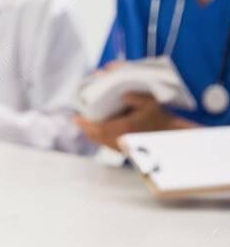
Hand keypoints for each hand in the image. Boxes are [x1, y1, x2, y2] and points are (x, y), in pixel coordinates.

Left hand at [74, 93, 189, 150]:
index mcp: (124, 129)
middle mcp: (121, 140)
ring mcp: (123, 147)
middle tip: (79, 120)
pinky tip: (98, 131)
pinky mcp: (126, 150)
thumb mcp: (151, 103)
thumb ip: (137, 98)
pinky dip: (100, 137)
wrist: (171, 135)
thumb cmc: (161, 118)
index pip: (97, 128)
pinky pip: (108, 144)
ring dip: (92, 133)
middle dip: (86, 128)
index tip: (75, 118)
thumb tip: (124, 95)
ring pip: (101, 142)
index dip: (84, 124)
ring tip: (86, 124)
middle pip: (96, 136)